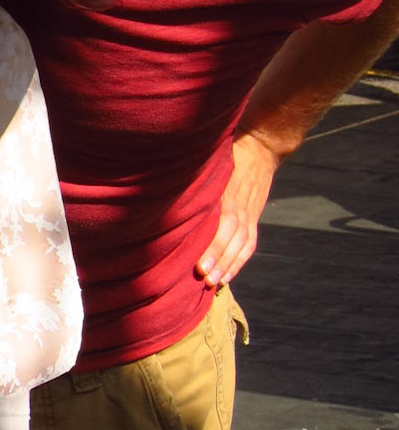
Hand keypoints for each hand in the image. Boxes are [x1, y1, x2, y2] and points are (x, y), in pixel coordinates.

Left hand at [196, 130, 277, 286]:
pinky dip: (240, 260)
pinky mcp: (254, 217)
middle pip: (232, 240)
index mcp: (228, 196)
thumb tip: (167, 190)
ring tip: (214, 282)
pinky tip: (228, 275)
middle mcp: (241, 208)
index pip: (223, 226)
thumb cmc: (228, 155)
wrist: (261, 147)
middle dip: (218, 261)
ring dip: (229, 265)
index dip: (213, 247)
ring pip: (242, 244)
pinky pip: (250, 243)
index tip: (199, 264)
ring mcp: (250, 213)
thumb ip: (197, 181)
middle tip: (203, 278)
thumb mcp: (212, 165)